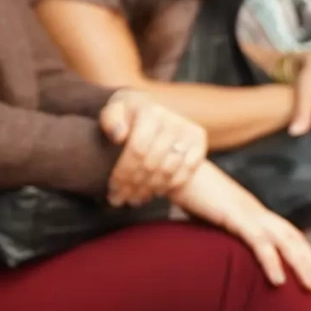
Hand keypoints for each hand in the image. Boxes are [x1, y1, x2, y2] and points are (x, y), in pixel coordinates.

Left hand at [98, 90, 207, 205]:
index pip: (137, 150)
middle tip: (120, 198)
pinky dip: (168, 186)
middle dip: (133, 186)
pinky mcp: (199, 142)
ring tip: (133, 198)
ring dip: (148, 190)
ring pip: (168, 171)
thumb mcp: (113, 113)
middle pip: (152, 164)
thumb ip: (110, 120)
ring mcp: (188, 131)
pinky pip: (185, 173)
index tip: (112, 187)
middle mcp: (173, 120)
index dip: (123, 173)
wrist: (152, 112)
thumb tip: (118, 135)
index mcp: (150, 111)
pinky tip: (152, 192)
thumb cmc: (127, 116)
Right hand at [171, 162, 310, 290]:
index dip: (301, 253)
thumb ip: (212, 228)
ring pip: (286, 241)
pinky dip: (272, 262)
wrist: (171, 165)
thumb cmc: (184, 189)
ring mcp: (247, 211)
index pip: (286, 232)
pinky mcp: (234, 215)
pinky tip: (278, 282)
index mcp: (250, 210)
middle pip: (294, 238)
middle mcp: (255, 210)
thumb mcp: (203, 214)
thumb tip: (208, 246)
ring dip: (302, 265)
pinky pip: (259, 242)